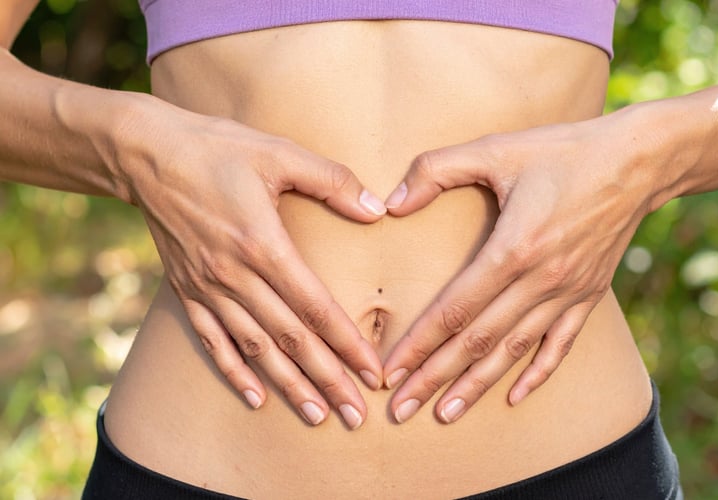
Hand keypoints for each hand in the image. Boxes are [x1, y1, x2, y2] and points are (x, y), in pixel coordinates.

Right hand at [122, 104, 385, 428]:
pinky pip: (211, 340)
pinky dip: (233, 371)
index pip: (315, 307)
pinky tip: (255, 396)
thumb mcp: (279, 153)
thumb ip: (332, 181)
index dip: (347, 344)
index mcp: (263, 244)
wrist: (145, 154)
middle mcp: (235, 276)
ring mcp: (208, 288)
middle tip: (356, 415)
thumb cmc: (217, 149)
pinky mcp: (187, 290)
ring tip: (318, 415)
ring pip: (254, 349)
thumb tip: (377, 209)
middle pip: (290, 340)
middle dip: (327, 380)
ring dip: (288, 385)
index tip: (373, 373)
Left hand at [382, 117, 652, 422]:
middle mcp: (540, 280)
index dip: (418, 344)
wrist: (639, 160)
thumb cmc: (562, 150)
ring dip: (476, 385)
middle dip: (434, 378)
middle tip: (400, 409)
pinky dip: (536, 374)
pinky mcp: (588, 295)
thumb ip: (435, 170)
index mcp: (513, 248)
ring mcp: (567, 292)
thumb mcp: (495, 148)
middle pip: (477, 341)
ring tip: (444, 414)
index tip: (389, 372)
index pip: (454, 309)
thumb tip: (391, 204)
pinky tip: (514, 398)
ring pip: (513, 351)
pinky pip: (559, 345)